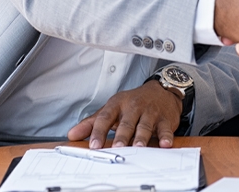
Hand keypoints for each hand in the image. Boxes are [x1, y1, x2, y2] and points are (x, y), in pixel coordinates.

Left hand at [66, 80, 181, 148]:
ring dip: (142, 136)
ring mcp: (150, 112)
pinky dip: (166, 136)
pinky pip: (165, 128)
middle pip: (127, 122)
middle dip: (122, 135)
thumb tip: (72, 134)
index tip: (94, 145)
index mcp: (117, 104)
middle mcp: (134, 107)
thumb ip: (92, 123)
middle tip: (117, 147)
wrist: (161, 90)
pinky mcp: (165, 119)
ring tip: (138, 147)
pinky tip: (164, 143)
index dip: (99, 131)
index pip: (105, 117)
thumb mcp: (111, 108)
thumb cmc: (133, 103)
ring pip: (145, 125)